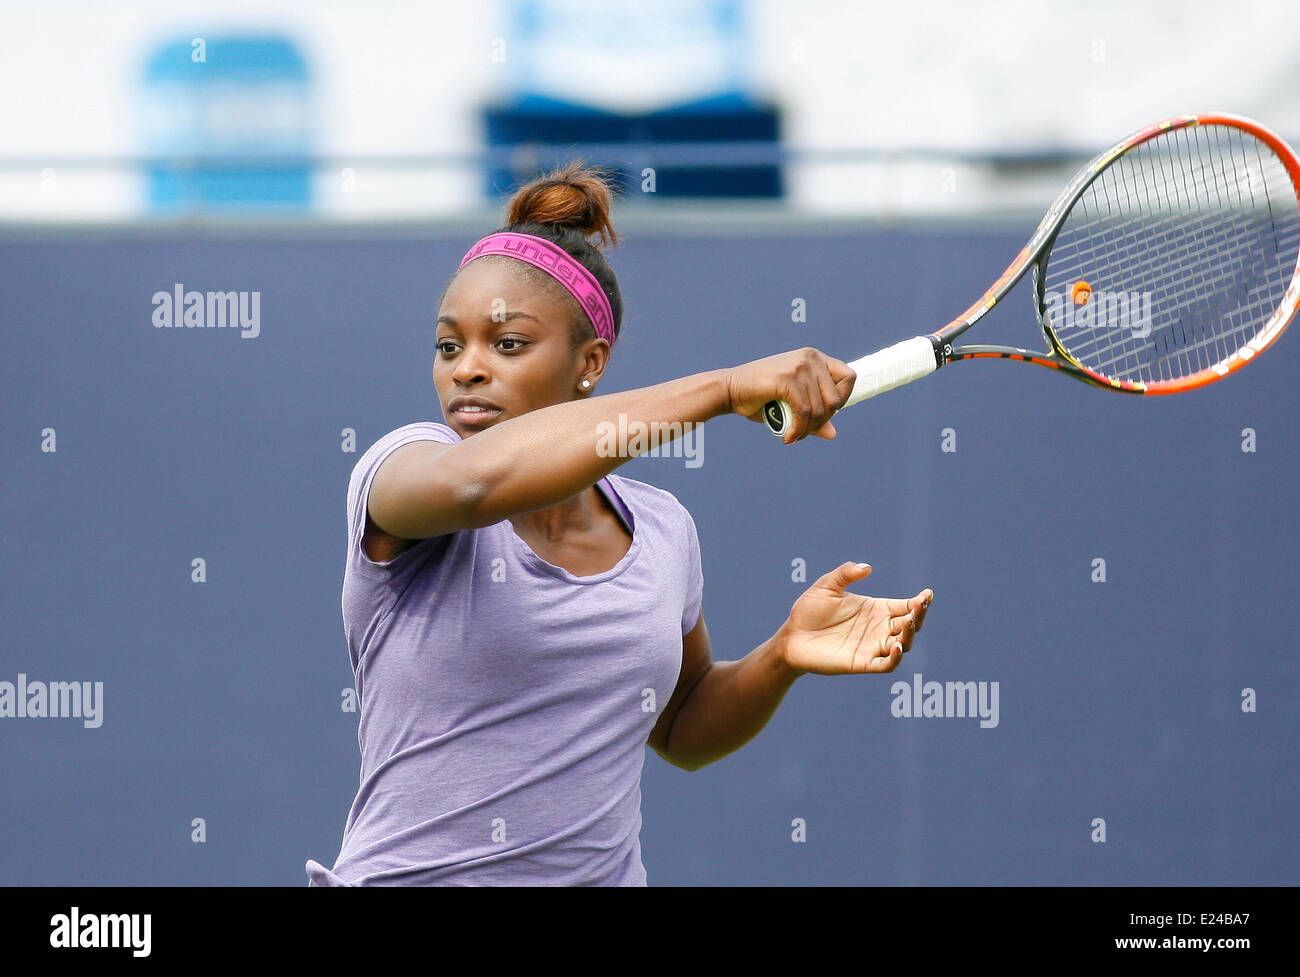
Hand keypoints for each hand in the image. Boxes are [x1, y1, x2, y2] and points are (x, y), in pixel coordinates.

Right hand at [725, 348, 855, 442]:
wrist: (729, 389)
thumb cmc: (760, 397)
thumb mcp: (791, 405)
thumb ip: (812, 416)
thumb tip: (833, 433)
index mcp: (814, 358)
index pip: (849, 377)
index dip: (842, 399)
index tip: (823, 413)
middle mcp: (811, 357)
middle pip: (836, 399)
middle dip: (822, 421)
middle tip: (803, 430)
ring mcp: (800, 366)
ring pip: (820, 409)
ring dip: (807, 429)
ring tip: (793, 435)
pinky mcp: (788, 378)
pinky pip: (804, 412)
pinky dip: (798, 429)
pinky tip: (788, 436)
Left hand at [778, 562, 931, 675]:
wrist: (791, 637)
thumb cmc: (808, 610)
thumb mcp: (826, 586)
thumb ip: (845, 574)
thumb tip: (867, 567)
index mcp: (876, 608)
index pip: (905, 606)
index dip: (920, 602)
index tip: (927, 595)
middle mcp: (879, 628)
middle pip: (910, 624)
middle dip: (918, 615)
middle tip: (919, 606)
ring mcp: (872, 646)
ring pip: (903, 644)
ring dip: (909, 635)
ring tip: (907, 623)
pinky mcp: (863, 663)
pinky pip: (886, 664)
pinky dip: (895, 658)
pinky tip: (896, 647)